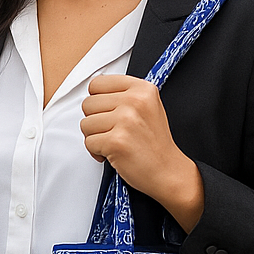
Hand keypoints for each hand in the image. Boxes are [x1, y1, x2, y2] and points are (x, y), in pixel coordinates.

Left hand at [81, 74, 203, 231]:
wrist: (167, 170)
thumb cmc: (155, 143)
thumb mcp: (148, 107)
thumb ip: (124, 95)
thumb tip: (94, 93)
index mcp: (142, 89)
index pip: (97, 83)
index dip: (98, 100)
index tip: (107, 112)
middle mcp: (135, 101)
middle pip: (88, 103)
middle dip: (95, 120)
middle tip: (112, 131)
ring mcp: (126, 120)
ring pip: (85, 123)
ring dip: (95, 137)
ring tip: (114, 142)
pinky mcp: (116, 141)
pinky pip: (89, 142)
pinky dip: (96, 152)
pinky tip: (113, 153)